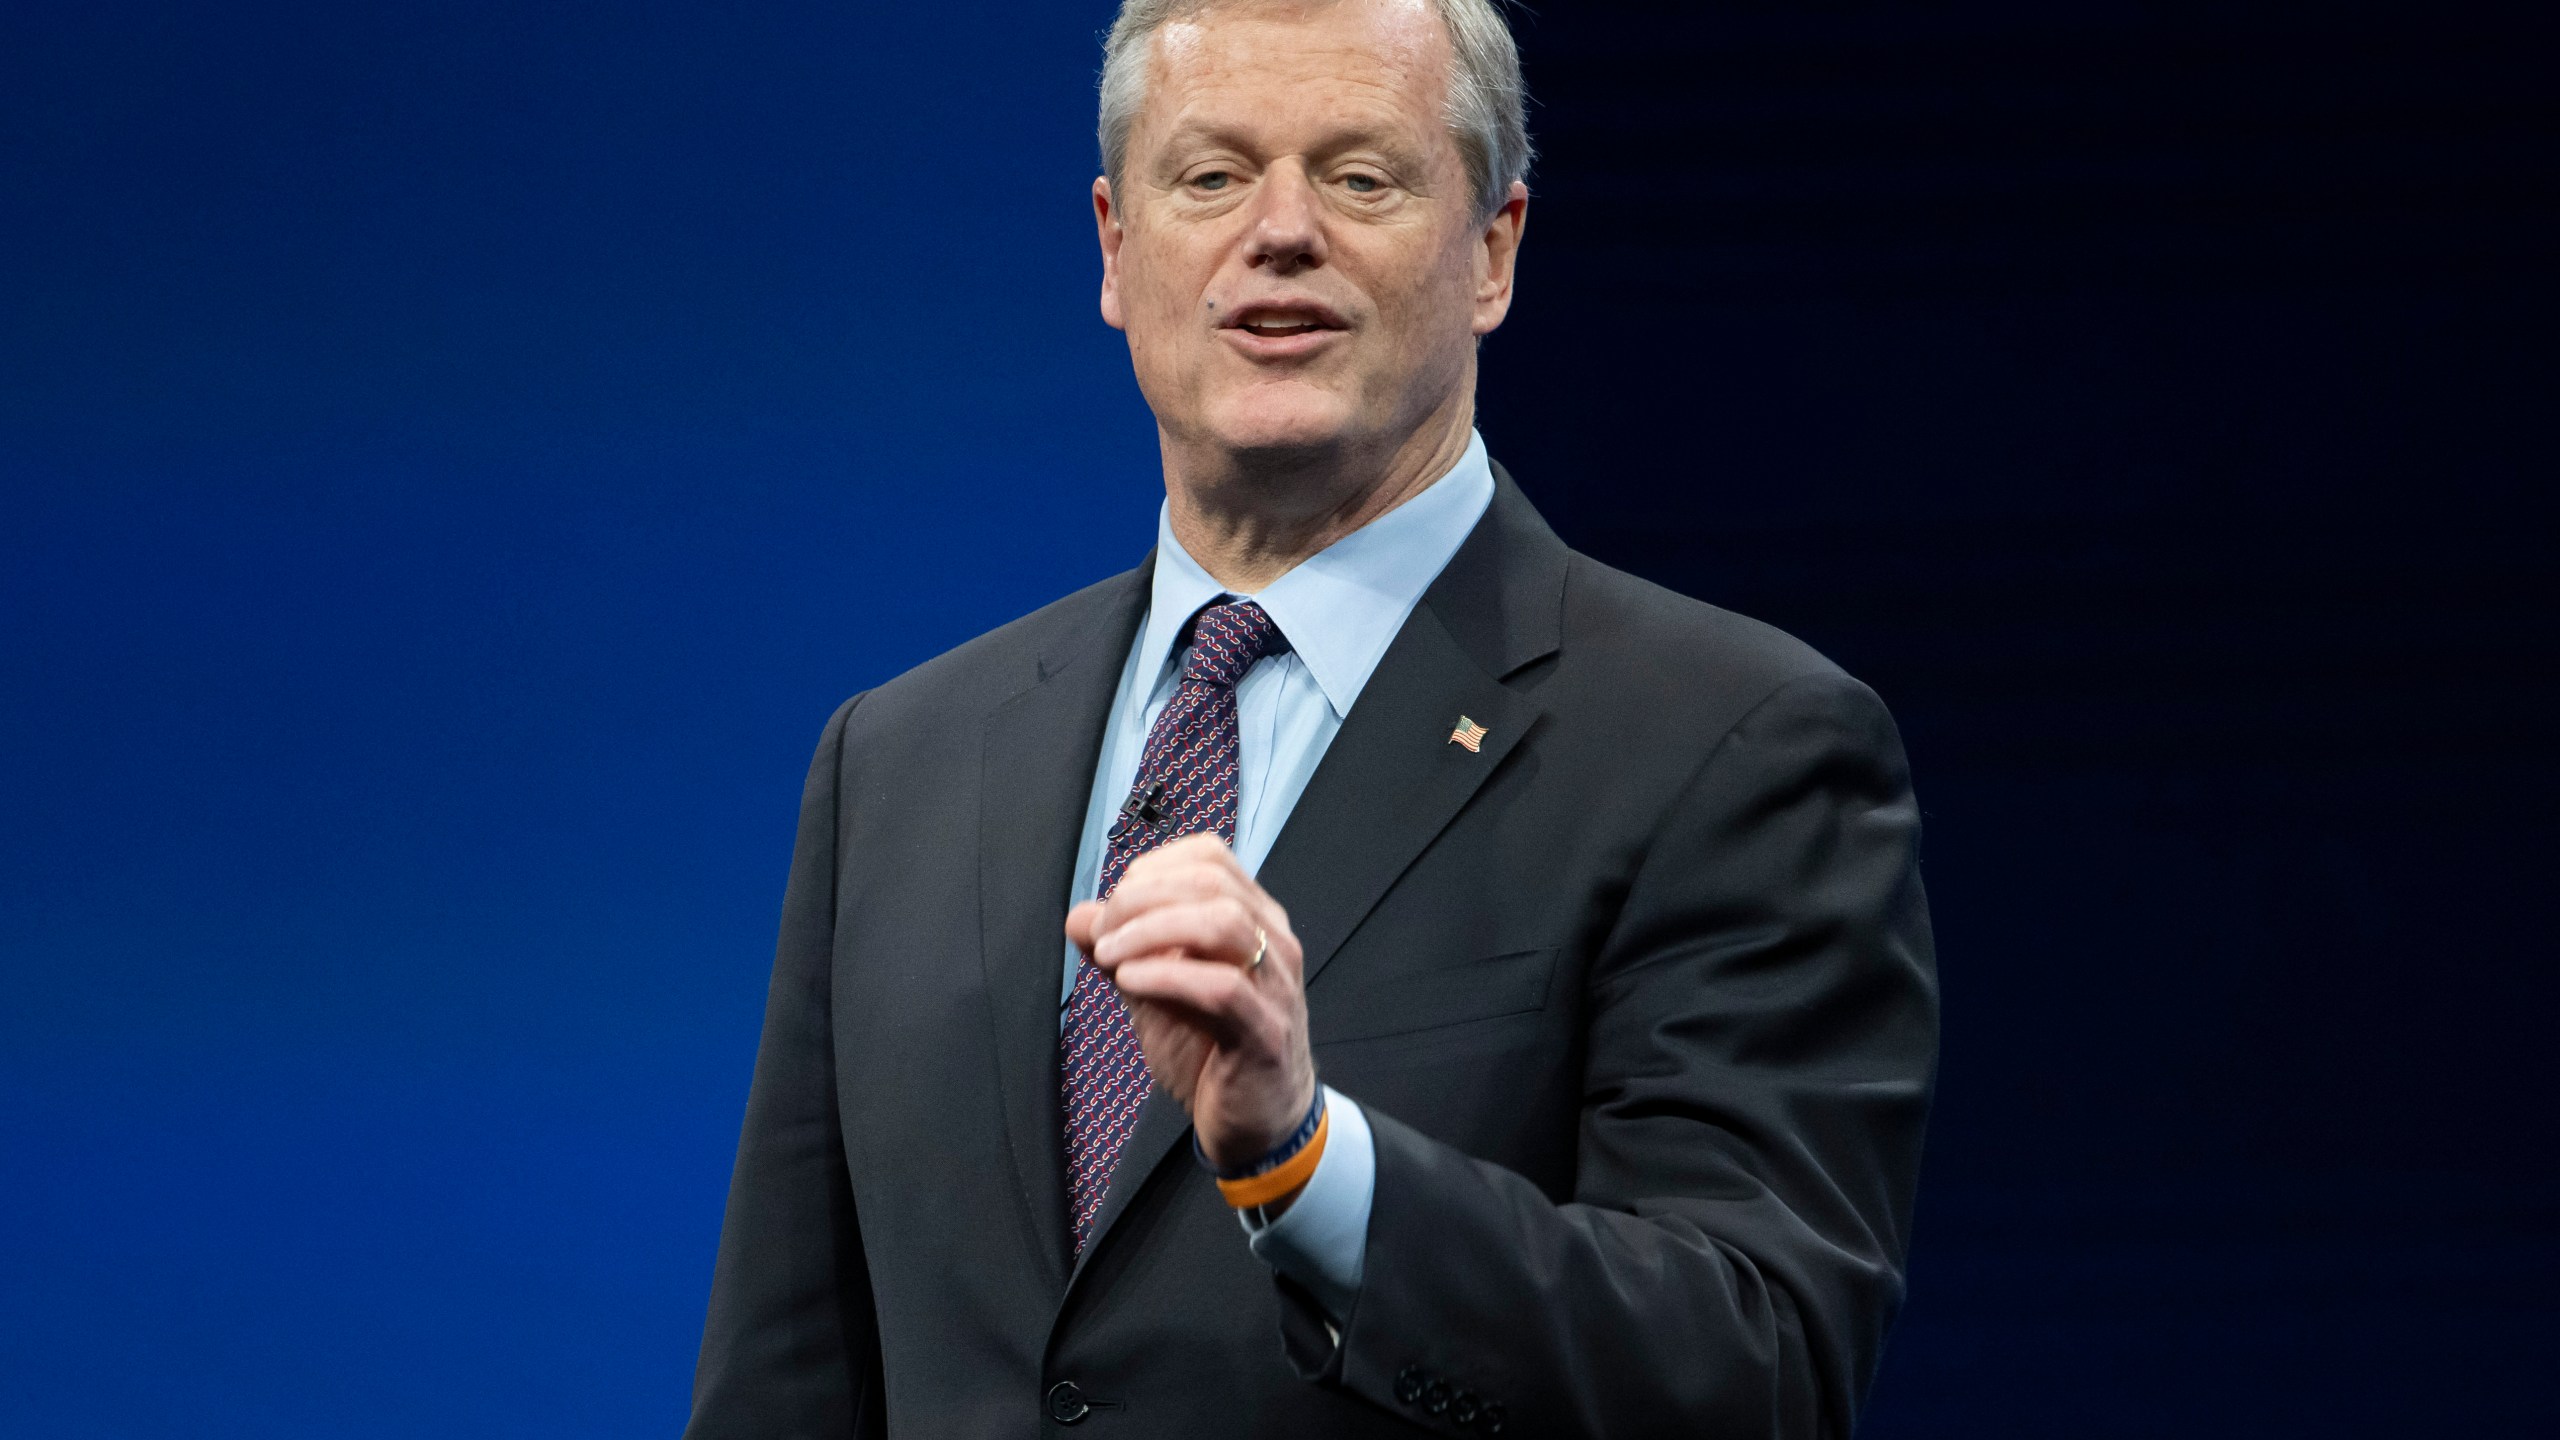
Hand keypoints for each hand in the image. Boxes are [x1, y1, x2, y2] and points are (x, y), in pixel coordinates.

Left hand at [1065, 833, 1316, 1171]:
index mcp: (1253, 917)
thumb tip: (1079, 916)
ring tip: (1110, 956)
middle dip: (1141, 899)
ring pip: (1221, 922)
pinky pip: (1221, 987)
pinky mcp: (1267, 1031)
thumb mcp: (1154, 992)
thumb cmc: (1211, 1050)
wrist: (1257, 1124)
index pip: (1209, 856)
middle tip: (1102, 934)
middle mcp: (1273, 940)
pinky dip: (1166, 976)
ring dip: (1151, 930)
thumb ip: (1121, 951)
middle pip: (1210, 881)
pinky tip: (1130, 983)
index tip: (1111, 907)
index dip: (1150, 870)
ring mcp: (1277, 984)